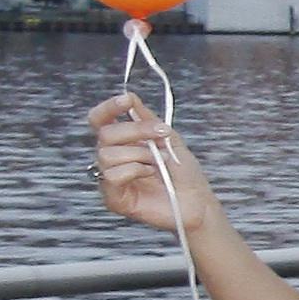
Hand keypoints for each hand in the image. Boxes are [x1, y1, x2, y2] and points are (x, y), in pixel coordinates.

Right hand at [86, 96, 223, 236]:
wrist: (198, 201)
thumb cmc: (185, 173)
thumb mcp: (169, 139)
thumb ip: (148, 119)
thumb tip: (131, 98)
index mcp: (122, 142)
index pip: (100, 120)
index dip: (108, 108)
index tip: (127, 100)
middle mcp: (112, 158)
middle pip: (105, 134)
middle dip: (136, 131)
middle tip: (162, 137)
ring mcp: (111, 179)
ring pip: (107, 155)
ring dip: (139, 154)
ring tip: (158, 163)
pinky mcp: (114, 198)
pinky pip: (112, 176)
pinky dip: (134, 171)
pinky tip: (150, 175)